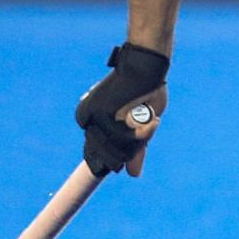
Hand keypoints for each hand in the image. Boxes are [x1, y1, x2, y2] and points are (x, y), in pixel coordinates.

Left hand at [75, 43, 168, 177]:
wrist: (146, 64)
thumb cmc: (146, 88)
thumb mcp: (142, 121)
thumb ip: (134, 146)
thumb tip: (133, 175)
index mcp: (90, 119)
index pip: (101, 152)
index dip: (117, 155)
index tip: (126, 154)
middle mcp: (85, 119)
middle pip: (112, 153)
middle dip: (136, 143)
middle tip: (151, 123)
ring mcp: (91, 117)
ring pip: (119, 148)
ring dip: (141, 138)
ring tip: (153, 120)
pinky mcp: (101, 114)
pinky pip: (124, 139)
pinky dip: (141, 134)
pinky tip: (153, 122)